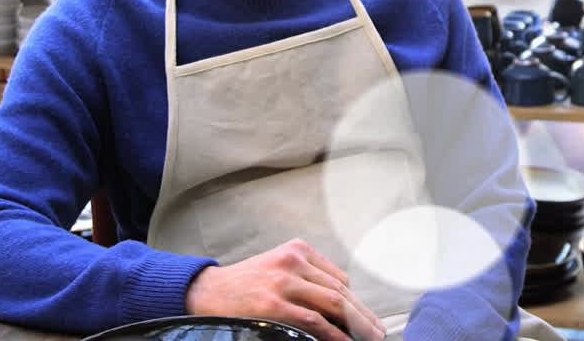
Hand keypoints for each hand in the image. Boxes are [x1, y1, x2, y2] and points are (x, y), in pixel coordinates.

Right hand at [185, 238, 385, 340]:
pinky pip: (314, 321)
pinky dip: (334, 334)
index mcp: (298, 250)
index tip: (367, 318)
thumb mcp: (277, 269)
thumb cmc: (244, 285)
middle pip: (340, 291)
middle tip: (378, 331)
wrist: (205, 292)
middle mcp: (294, 261)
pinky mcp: (274, 304)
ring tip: (369, 338)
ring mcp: (284, 281)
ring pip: (333, 304)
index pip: (338, 279)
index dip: (356, 302)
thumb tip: (340, 306)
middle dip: (363, 315)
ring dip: (356, 325)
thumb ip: (306, 280)